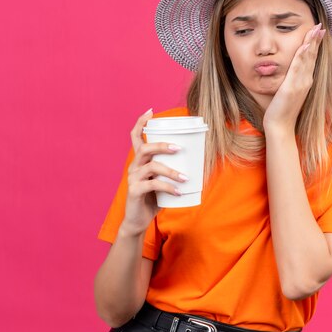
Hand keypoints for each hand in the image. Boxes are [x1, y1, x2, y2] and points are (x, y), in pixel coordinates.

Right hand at [120, 109, 187, 235]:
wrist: (138, 220)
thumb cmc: (152, 198)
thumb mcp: (161, 180)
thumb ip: (171, 170)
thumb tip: (198, 162)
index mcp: (140, 160)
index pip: (135, 137)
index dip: (141, 123)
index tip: (150, 111)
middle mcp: (134, 166)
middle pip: (145, 148)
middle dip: (162, 145)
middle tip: (178, 148)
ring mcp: (133, 178)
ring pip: (152, 167)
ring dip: (171, 171)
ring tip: (185, 178)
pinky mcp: (135, 191)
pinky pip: (153, 185)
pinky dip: (168, 187)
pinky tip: (178, 192)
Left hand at [263, 23, 325, 132]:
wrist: (281, 126)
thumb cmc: (283, 111)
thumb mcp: (289, 93)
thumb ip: (293, 82)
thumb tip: (292, 74)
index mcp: (306, 82)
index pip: (312, 59)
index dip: (315, 45)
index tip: (318, 32)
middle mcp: (306, 81)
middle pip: (312, 56)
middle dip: (316, 40)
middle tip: (320, 26)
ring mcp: (300, 84)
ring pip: (307, 60)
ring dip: (311, 44)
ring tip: (315, 30)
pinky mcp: (291, 87)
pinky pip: (297, 68)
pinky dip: (302, 56)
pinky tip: (304, 46)